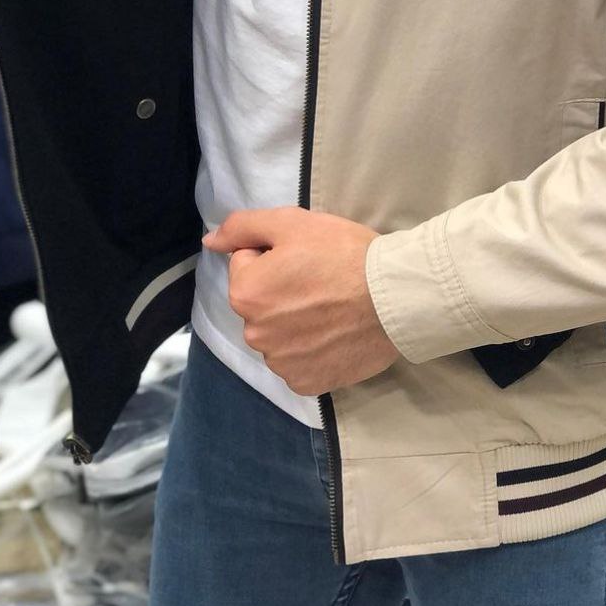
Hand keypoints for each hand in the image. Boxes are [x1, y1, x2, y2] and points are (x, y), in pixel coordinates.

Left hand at [203, 206, 399, 395]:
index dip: (275, 255)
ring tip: (332, 308)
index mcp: (246, 293)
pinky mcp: (307, 383)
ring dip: (295, 322)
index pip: (247, 264)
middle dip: (281, 290)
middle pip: (260, 303)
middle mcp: (255, 334)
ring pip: (278, 334)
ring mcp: (281, 363)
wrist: (396, 297)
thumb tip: (209, 242)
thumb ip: (242, 228)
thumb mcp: (292, 223)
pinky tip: (335, 333)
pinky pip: (298, 362)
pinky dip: (312, 349)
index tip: (305, 256)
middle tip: (321, 280)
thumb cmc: (344, 254)